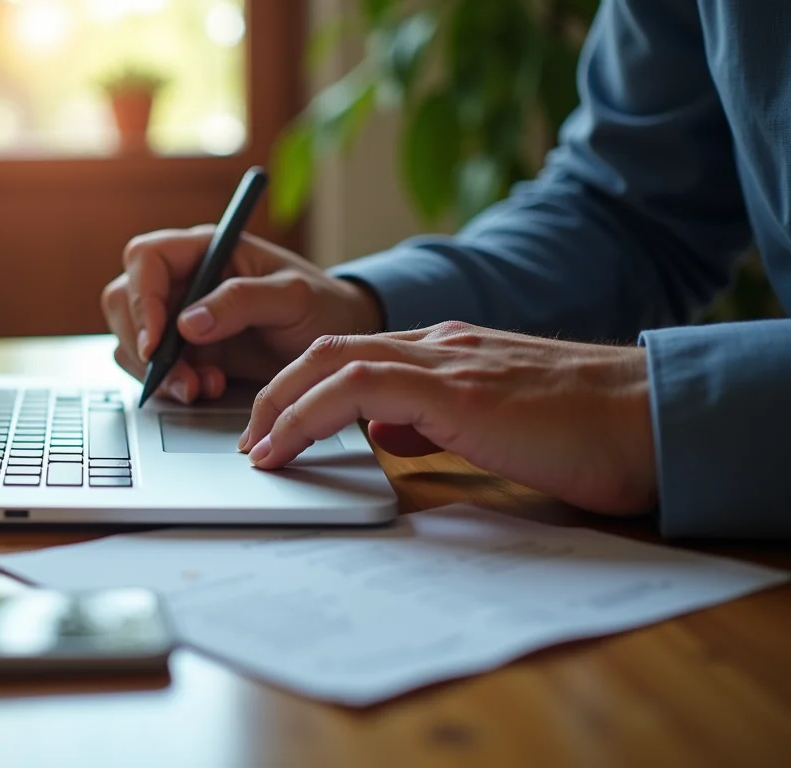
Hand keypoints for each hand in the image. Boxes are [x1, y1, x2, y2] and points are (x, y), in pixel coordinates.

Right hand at [101, 226, 382, 402]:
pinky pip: (154, 369)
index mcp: (205, 249)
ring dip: (158, 372)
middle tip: (180, 378)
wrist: (335, 344)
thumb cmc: (321, 305)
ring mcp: (179, 318)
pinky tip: (207, 389)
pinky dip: (171, 385)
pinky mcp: (185, 352)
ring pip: (133, 340)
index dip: (143, 298)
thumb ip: (241, 301)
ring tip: (203, 387)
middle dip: (143, 345)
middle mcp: (183, 280)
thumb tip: (187, 323)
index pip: (146, 258)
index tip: (159, 341)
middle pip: (125, 301)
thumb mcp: (292, 297)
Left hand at [239, 322, 657, 514]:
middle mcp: (440, 345)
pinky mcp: (457, 389)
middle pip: (329, 349)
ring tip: (256, 449)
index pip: (354, 355)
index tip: (275, 429)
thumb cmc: (587, 432)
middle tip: (250, 438)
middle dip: (276, 391)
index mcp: (448, 352)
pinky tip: (284, 449)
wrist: (651, 420)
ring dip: (280, 404)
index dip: (302, 388)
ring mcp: (447, 360)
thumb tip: (384, 431)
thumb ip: (434, 419)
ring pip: (333, 360)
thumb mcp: (493, 425)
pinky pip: (359, 387)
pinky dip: (307, 415)